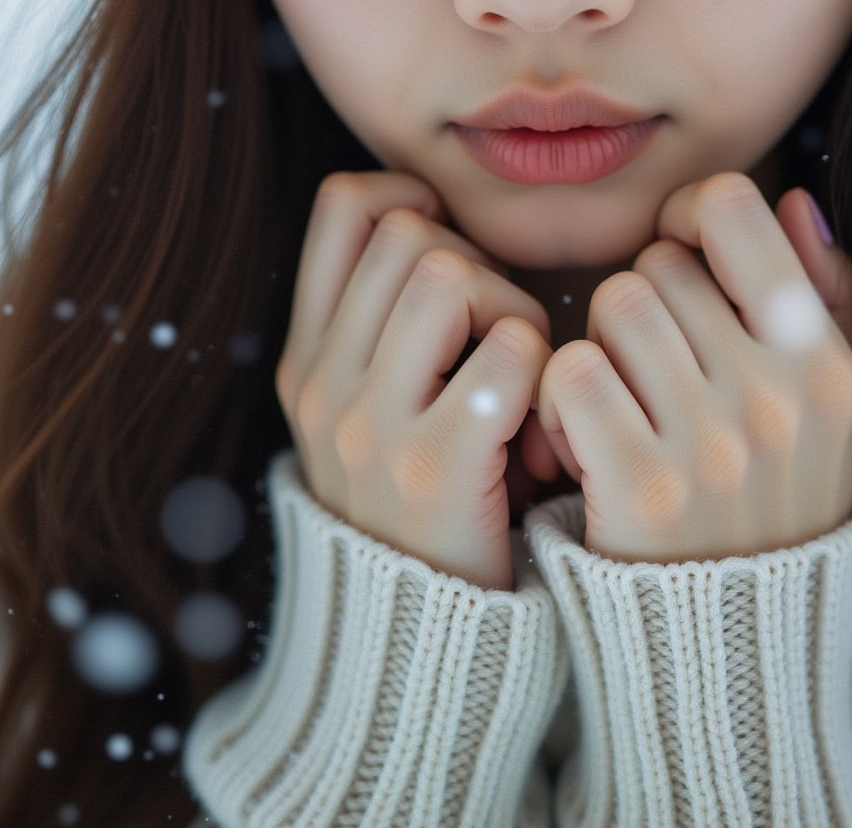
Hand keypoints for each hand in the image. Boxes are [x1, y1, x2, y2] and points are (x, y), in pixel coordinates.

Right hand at [275, 171, 554, 592]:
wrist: (418, 653)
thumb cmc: (433, 508)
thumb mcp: (378, 414)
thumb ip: (393, 323)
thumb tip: (441, 213)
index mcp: (308, 361)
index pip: (343, 207)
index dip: (410, 198)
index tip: (453, 246)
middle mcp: (324, 385)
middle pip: (407, 233)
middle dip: (476, 263)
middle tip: (499, 339)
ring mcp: (369, 426)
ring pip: (448, 274)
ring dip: (510, 311)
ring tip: (521, 379)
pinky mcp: (433, 467)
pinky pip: (507, 352)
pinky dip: (542, 371)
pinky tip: (539, 430)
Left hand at [535, 173, 851, 562]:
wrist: (736, 653)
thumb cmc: (776, 502)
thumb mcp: (829, 408)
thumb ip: (823, 295)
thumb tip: (789, 199)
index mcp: (826, 365)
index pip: (734, 209)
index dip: (688, 216)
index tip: (679, 258)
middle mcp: (779, 398)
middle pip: (658, 264)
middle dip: (642, 303)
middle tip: (650, 369)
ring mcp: (712, 446)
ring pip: (613, 306)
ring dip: (599, 347)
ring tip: (618, 402)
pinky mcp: (641, 490)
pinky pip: (571, 373)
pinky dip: (558, 401)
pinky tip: (581, 442)